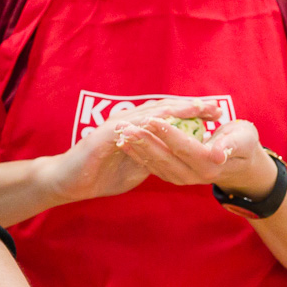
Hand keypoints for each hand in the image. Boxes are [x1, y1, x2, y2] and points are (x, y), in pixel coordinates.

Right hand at [41, 98, 219, 205]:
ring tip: (199, 107)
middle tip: (216, 106)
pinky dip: (152, 122)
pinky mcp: (107, 134)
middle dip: (191, 106)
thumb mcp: (136, 166)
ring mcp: (118, 125)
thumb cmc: (100, 174)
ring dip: (177, 109)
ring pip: (152, 112)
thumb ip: (154, 157)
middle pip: (165, 108)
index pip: (169, 116)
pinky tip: (170, 121)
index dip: (192, 114)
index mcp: (138, 128)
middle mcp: (129, 120)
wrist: (69, 180)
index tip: (216, 116)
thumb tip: (175, 156)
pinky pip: (134, 125)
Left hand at [118, 115, 278, 197]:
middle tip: (127, 126)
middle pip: (166, 157)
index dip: (168, 133)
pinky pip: (153, 167)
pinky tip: (123, 143)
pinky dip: (138, 156)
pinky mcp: (173, 176)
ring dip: (137, 149)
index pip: (185, 147)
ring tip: (121, 133)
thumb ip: (230, 145)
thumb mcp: (244, 140)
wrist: (240, 162)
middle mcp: (194, 176)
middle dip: (145, 141)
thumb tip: (217, 153)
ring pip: (156, 164)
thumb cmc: (244, 143)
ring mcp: (182, 178)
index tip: (152, 119)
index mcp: (210, 164)